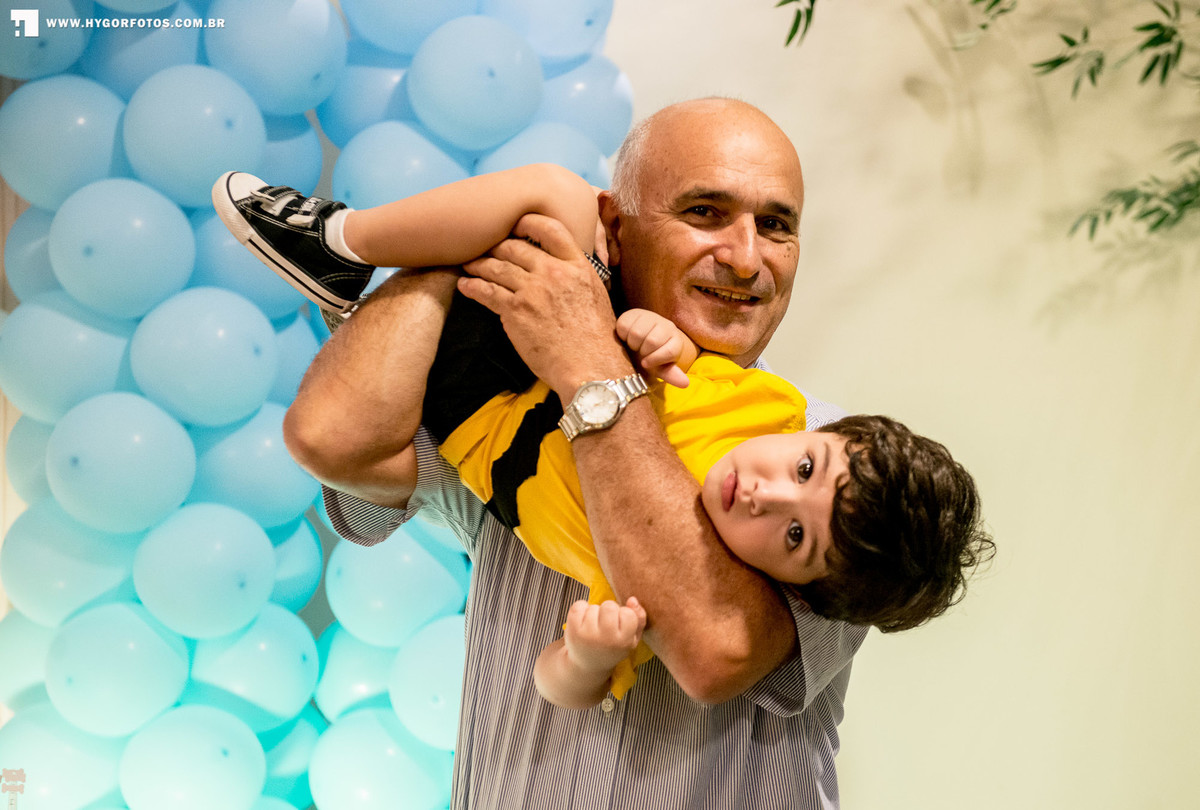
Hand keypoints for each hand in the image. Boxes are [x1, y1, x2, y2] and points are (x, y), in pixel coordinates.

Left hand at [459, 213, 631, 397]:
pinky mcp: (515, 311)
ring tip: (468, 264)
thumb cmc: (596, 339)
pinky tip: (465, 285)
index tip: (515, 223)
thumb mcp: (596, 296)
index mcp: (577, 266)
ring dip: (479, 264)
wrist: (590, 366)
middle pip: (516, 246)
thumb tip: (565, 273)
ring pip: (497, 267)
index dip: (528, 222)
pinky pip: (487, 292)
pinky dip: (472, 287)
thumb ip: (578, 278)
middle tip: (484, 246)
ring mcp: (533, 290)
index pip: (551, 229)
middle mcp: (553, 272)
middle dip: (496, 245)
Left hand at [563, 598, 646, 674]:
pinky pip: (578, 605)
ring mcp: (587, 635)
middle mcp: (606, 639)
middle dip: (608, 610)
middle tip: (606, 623)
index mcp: (624, 642)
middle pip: (610, 606)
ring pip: (594, 606)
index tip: (620, 625)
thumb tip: (632, 600)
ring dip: (594, 612)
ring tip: (594, 626)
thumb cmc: (613, 647)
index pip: (628, 614)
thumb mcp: (632, 638)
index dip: (624, 615)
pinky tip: (583, 621)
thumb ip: (639, 618)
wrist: (588, 665)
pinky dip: (580, 608)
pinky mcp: (572, 630)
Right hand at [615, 308, 696, 387]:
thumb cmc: (650, 358)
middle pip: (652, 342)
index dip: (655, 360)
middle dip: (642, 351)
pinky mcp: (634, 313)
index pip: (669, 351)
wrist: (637, 342)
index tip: (646, 363)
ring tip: (634, 345)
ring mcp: (651, 317)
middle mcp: (666, 326)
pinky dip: (623, 335)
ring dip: (632, 343)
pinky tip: (627, 337)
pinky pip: (625, 326)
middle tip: (640, 352)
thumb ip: (670, 375)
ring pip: (637, 333)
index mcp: (676, 341)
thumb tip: (685, 383)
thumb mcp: (659, 368)